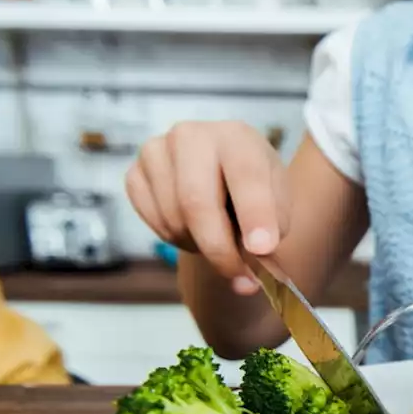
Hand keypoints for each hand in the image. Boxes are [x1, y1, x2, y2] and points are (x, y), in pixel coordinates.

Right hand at [125, 121, 288, 295]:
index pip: (245, 175)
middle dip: (219, 248)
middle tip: (240, 278)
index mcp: (237, 137)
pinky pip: (152, 221)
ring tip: (219, 241)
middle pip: (196, 201)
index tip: (263, 249)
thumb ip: (271, 234)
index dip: (255, 214)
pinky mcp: (134, 173)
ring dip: (199, 245)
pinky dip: (175, 238)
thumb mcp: (278, 206)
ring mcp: (156, 151)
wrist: (224, 177)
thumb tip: (253, 270)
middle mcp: (192, 136)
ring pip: (173, 217)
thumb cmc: (254, 191)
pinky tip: (193, 230)